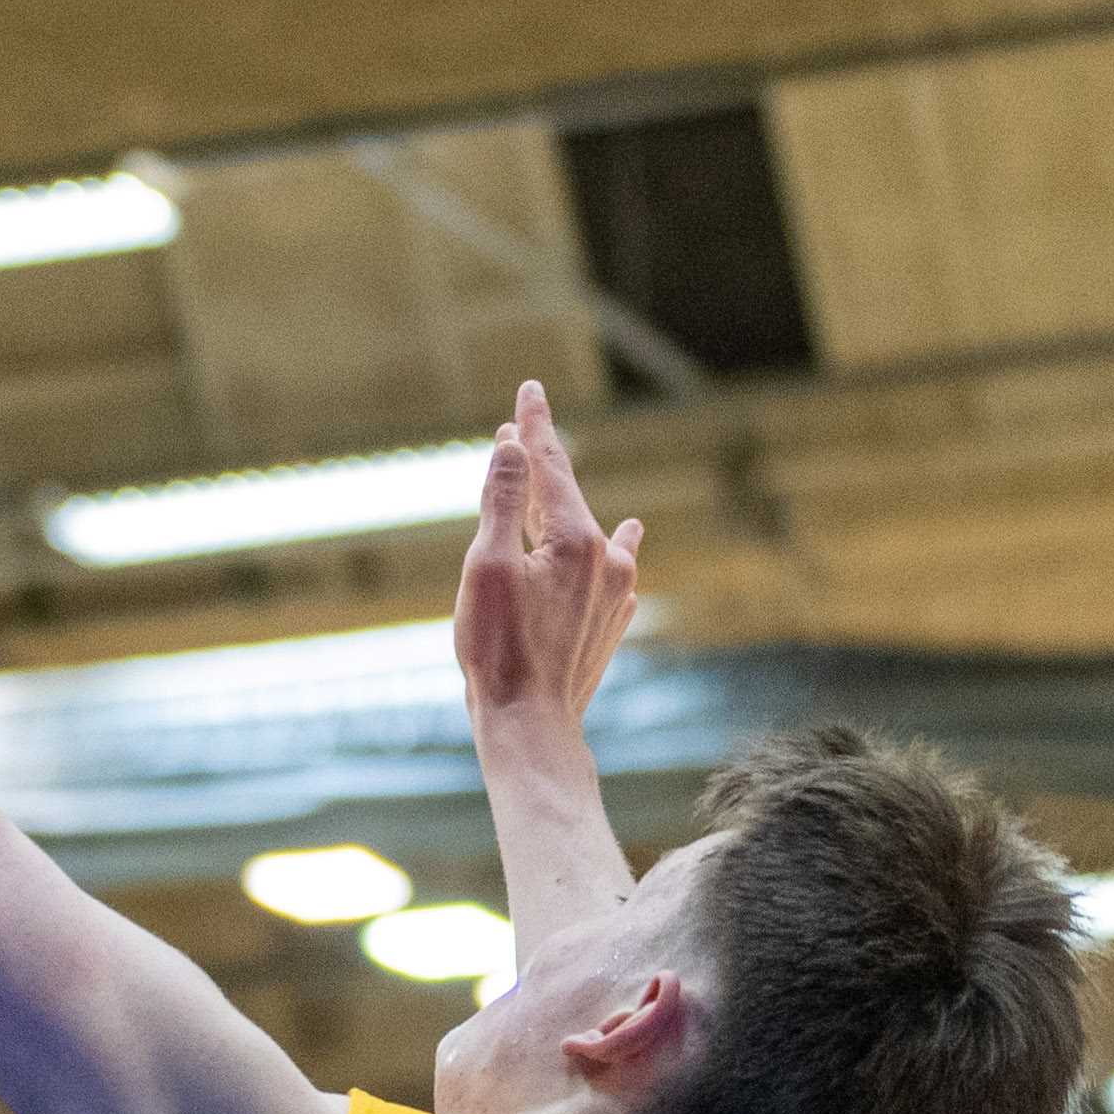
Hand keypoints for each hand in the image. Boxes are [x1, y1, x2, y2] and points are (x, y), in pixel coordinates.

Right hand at [454, 379, 641, 730]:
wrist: (532, 723)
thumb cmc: (498, 649)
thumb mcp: (486, 566)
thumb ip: (503, 501)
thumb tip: (515, 447)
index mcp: (574, 539)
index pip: (550, 466)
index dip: (534, 426)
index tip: (529, 390)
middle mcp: (606, 560)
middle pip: (569, 496)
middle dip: (542, 462)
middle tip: (527, 428)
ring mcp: (615, 593)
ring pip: (592, 532)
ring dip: (572, 504)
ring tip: (570, 484)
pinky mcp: (611, 622)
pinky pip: (615, 570)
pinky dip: (612, 549)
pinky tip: (628, 545)